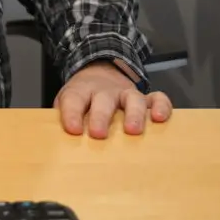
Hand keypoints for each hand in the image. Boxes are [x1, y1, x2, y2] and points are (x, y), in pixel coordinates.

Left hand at [55, 60, 171, 138]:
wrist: (98, 72)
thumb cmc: (82, 98)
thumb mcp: (66, 104)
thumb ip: (63, 120)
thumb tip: (58, 147)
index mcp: (81, 91)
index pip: (73, 99)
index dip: (72, 113)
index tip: (73, 129)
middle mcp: (104, 91)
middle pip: (103, 100)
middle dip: (101, 116)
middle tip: (98, 133)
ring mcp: (126, 94)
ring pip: (133, 98)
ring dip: (133, 114)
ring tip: (133, 130)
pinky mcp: (145, 98)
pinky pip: (157, 98)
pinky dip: (161, 106)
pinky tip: (160, 119)